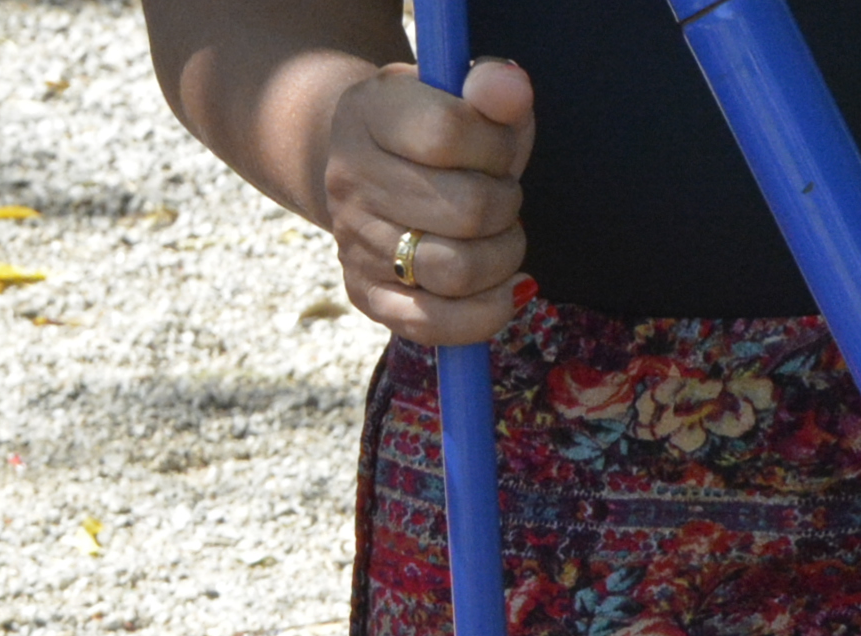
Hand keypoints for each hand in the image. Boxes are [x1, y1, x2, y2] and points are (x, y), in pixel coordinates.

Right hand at [311, 56, 532, 345]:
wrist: (364, 166)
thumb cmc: (432, 129)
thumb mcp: (460, 92)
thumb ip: (493, 85)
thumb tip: (511, 90)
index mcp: (369, 113)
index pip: (448, 134)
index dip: (497, 146)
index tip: (501, 148)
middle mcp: (349, 180)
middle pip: (465, 211)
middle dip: (507, 205)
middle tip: (503, 197)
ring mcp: (352, 243)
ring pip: (457, 271)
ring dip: (504, 257)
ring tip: (501, 237)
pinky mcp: (364, 295)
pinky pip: (433, 324)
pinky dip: (485, 313)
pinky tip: (507, 289)